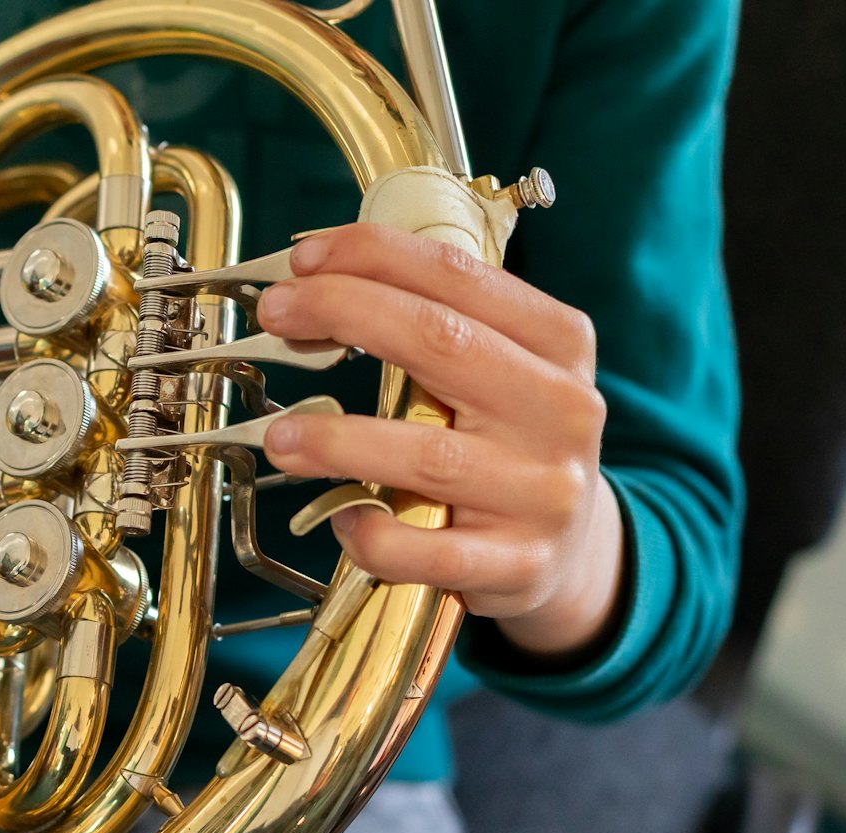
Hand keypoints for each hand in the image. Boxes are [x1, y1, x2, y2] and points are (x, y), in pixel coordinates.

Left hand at [258, 223, 623, 659]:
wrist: (570, 554)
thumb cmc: (507, 446)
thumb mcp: (498, 372)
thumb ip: (432, 327)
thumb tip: (316, 282)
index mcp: (558, 345)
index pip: (462, 277)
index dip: (375, 257)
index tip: (304, 258)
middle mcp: (560, 410)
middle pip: (443, 342)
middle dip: (345, 314)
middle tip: (275, 313)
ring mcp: (543, 491)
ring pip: (428, 454)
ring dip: (336, 439)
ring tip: (278, 434)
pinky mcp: (518, 563)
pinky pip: (430, 551)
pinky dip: (374, 535)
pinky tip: (343, 519)